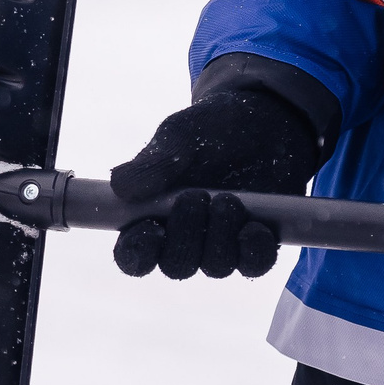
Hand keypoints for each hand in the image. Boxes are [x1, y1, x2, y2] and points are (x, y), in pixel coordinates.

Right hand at [109, 83, 329, 280]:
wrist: (262, 118)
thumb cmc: (210, 129)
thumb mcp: (180, 136)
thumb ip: (153, 162)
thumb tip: (122, 187)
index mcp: (152, 218)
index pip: (135, 255)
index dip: (139, 252)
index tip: (151, 230)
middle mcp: (186, 239)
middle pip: (177, 265)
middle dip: (186, 236)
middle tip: (195, 196)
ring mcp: (222, 243)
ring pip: (216, 266)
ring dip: (220, 237)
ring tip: (226, 199)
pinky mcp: (256, 241)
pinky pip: (255, 262)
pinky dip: (254, 248)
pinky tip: (253, 226)